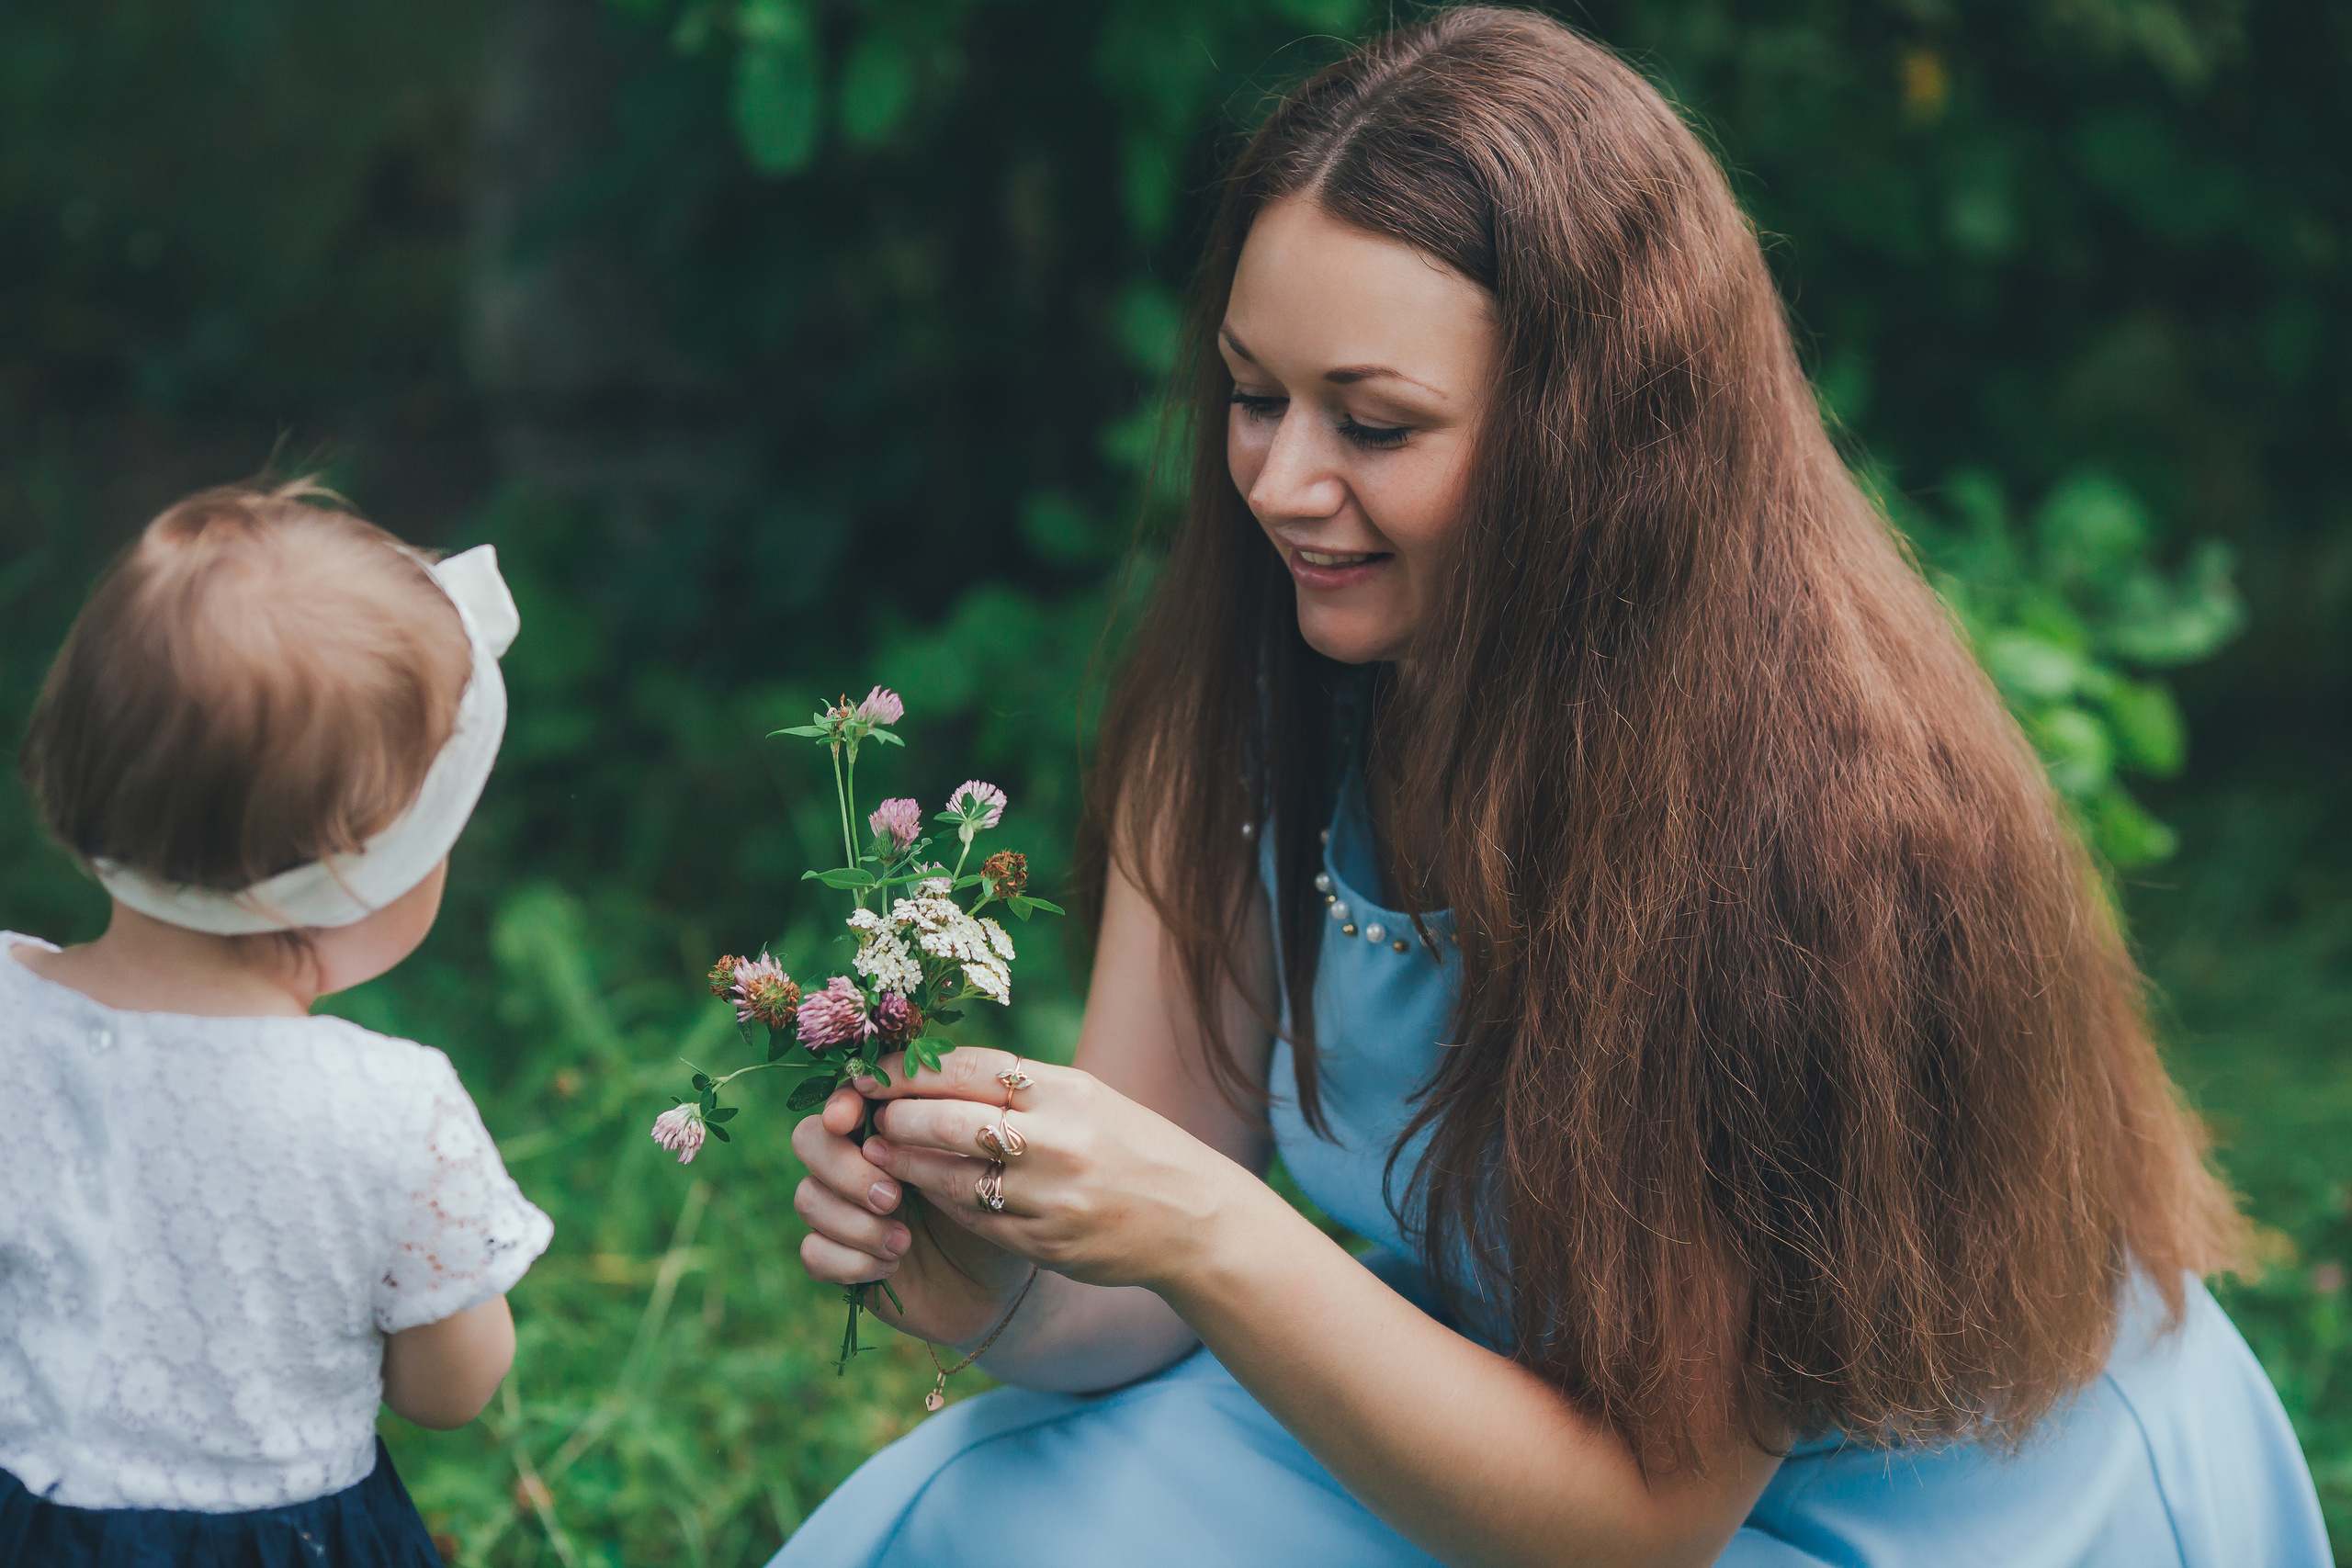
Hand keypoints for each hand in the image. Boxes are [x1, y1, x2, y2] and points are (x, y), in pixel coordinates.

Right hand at [791, 1088, 1030, 1346]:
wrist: (994, 1280)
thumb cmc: (990, 1207)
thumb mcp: (979, 1163)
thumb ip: (942, 1132)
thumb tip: (899, 1116)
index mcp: (887, 1126)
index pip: (844, 1099)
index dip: (840, 1104)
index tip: (850, 1119)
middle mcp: (855, 1162)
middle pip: (809, 1139)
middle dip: (845, 1167)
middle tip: (892, 1197)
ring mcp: (840, 1211)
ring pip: (807, 1198)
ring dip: (854, 1222)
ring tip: (903, 1242)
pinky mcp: (835, 1259)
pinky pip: (812, 1252)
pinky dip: (851, 1261)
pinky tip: (890, 1266)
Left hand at [856, 1046, 1259, 1293]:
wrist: (1194, 1219)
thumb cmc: (1132, 1146)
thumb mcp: (1088, 1098)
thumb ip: (1021, 1088)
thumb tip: (937, 1074)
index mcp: (1067, 1092)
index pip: (969, 1070)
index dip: (909, 1071)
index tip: (871, 1072)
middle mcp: (1059, 1140)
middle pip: (949, 1121)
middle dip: (898, 1118)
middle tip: (869, 1117)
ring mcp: (1051, 1197)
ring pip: (953, 1178)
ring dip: (908, 1165)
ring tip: (883, 1156)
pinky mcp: (1045, 1243)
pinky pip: (976, 1221)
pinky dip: (944, 1203)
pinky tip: (928, 1192)